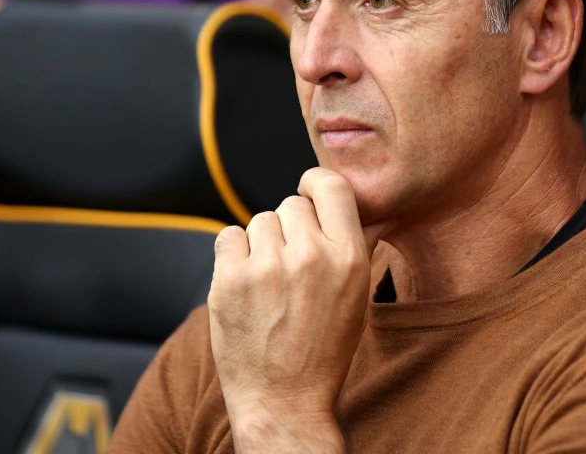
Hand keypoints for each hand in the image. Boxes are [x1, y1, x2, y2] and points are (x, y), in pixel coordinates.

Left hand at [208, 168, 387, 452]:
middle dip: (288, 229)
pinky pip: (228, 235)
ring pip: (259, 220)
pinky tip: (244, 284)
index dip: (314, 184)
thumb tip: (356, 203)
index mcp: (349, 258)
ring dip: (261, 244)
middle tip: (288, 268)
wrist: (284, 402)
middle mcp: (310, 257)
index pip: (331, 185)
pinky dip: (232, 254)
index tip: (307, 193)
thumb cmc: (323, 351)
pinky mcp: (230, 279)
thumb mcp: (357, 297)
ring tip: (268, 284)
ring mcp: (268, 267)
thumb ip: (355, 245)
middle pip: (291, 205)